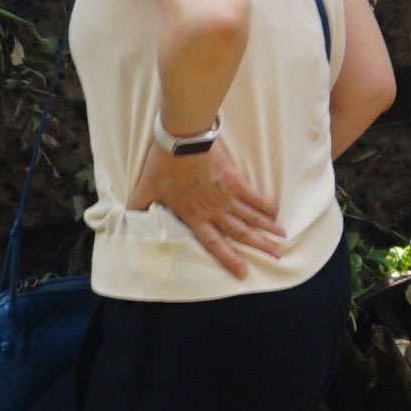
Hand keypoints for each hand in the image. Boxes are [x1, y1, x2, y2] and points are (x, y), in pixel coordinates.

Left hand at [130, 133, 287, 278]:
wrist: (181, 138)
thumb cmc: (162, 164)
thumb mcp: (145, 188)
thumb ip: (139, 205)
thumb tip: (128, 215)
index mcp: (194, 216)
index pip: (214, 244)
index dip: (230, 259)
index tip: (244, 272)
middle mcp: (213, 211)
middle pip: (240, 234)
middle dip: (259, 247)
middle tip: (276, 257)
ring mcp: (226, 196)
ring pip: (251, 217)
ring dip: (268, 229)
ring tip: (282, 238)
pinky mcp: (235, 179)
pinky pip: (255, 196)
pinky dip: (267, 205)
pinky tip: (277, 212)